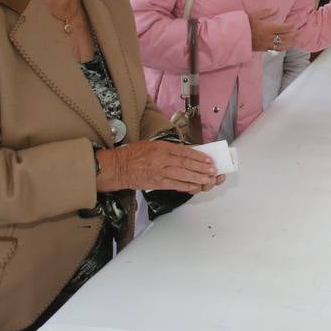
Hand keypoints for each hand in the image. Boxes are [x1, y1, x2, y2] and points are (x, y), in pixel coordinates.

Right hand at [96, 141, 220, 193]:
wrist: (118, 167)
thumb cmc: (133, 155)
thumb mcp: (152, 145)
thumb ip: (168, 149)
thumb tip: (186, 152)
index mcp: (162, 147)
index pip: (184, 151)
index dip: (198, 155)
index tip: (208, 159)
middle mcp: (162, 158)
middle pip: (186, 163)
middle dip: (201, 167)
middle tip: (212, 170)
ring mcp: (159, 171)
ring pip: (183, 174)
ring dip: (197, 177)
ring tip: (208, 178)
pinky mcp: (156, 182)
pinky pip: (174, 185)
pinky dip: (186, 186)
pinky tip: (194, 186)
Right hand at [248, 8, 297, 52]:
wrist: (235, 38)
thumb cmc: (244, 25)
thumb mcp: (254, 16)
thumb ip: (266, 12)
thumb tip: (276, 9)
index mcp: (268, 28)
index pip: (284, 28)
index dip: (290, 26)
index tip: (293, 24)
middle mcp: (270, 37)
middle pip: (286, 37)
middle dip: (293, 35)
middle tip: (299, 33)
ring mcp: (267, 44)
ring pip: (282, 45)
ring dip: (290, 43)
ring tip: (295, 41)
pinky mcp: (263, 49)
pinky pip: (275, 49)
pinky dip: (282, 48)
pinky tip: (284, 47)